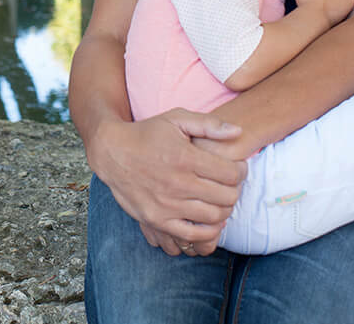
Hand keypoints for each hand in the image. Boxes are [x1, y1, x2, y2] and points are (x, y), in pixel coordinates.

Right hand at [91, 109, 246, 247]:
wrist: (112, 152)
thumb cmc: (147, 133)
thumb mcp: (176, 119)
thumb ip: (208, 124)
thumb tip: (238, 131)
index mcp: (185, 157)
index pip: (231, 174)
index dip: (241, 171)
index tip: (236, 168)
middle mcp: (178, 183)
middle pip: (227, 197)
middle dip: (234, 190)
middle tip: (229, 185)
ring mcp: (167, 204)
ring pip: (214, 217)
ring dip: (223, 209)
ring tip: (218, 200)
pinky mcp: (157, 219)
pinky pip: (193, 234)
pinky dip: (208, 231)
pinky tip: (209, 220)